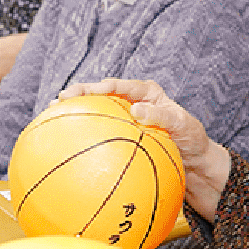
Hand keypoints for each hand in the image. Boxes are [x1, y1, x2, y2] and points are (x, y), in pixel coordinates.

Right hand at [68, 78, 230, 218]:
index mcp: (147, 92)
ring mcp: (125, 120)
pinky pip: (102, 134)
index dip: (98, 86)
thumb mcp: (182, 125)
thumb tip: (135, 110)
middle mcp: (133, 102)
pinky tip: (67, 144)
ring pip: (97, 112)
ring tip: (53, 114)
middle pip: (101, 94)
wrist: (195, 163)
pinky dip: (85, 136)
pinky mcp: (122, 136)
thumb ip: (160, 116)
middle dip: (78, 94)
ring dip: (77, 113)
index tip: (82, 92)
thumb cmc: (193, 141)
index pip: (119, 85)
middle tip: (59, 99)